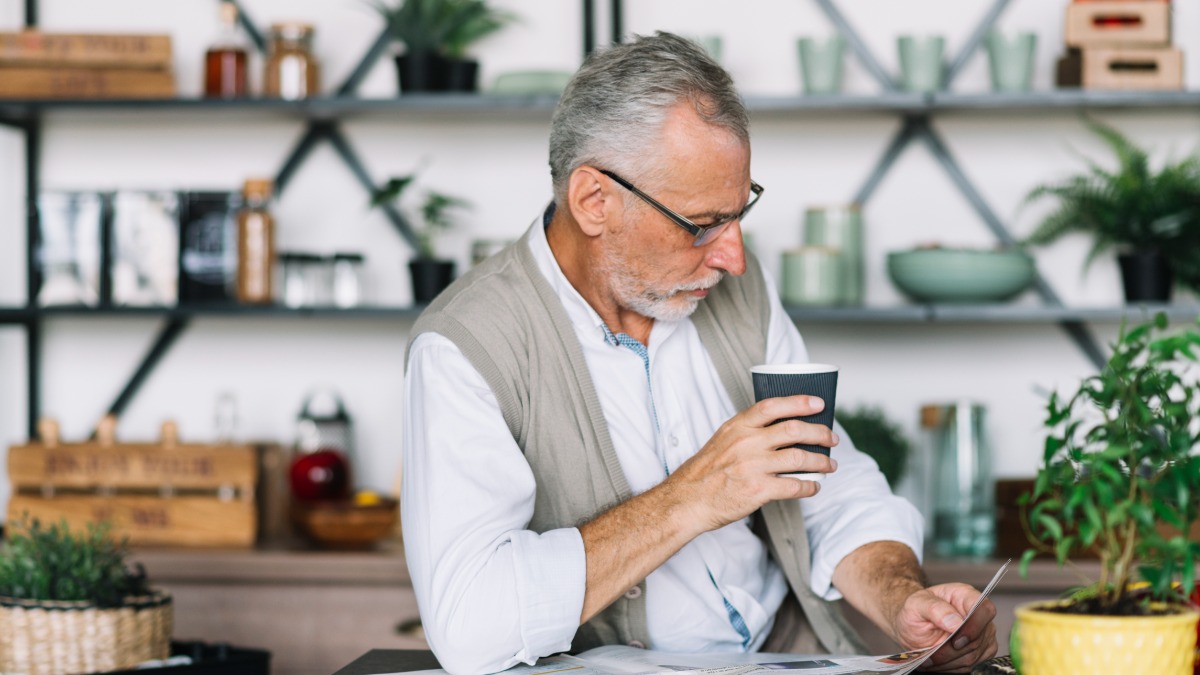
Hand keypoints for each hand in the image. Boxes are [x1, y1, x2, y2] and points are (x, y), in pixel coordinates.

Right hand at [667, 394, 836, 533]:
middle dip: (820, 433)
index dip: (799, 402)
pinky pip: (794, 485)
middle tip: (831, 439)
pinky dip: (810, 486)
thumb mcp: (722, 440)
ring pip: (800, 458)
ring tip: (830, 465)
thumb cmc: (706, 472)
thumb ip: (748, 431)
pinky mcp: (758, 490)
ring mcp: (753, 466)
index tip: (818, 404)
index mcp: (737, 427)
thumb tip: (782, 428)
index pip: (773, 406)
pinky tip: (813, 486)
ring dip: (821, 462)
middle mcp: (746, 443)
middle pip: (794, 430)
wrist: (688, 500)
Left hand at [891, 583, 997, 672]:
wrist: (914, 626)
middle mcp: (979, 615)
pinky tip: (939, 660)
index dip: (973, 627)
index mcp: (966, 596)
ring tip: (931, 656)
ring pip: (973, 657)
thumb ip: (935, 608)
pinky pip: (972, 666)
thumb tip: (955, 622)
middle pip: (977, 639)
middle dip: (951, 650)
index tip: (955, 641)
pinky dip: (952, 667)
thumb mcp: (916, 604)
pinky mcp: (982, 652)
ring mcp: (983, 635)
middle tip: (931, 652)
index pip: (984, 610)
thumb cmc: (917, 611)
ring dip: (949, 661)